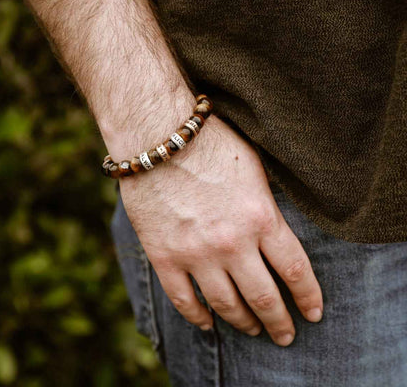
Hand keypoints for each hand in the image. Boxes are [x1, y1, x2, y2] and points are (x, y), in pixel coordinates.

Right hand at [119, 114, 322, 346]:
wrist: (157, 135)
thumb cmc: (210, 143)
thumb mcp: (254, 169)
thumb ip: (269, 206)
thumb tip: (278, 234)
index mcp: (260, 217)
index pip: (295, 271)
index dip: (308, 298)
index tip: (313, 314)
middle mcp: (231, 243)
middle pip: (264, 297)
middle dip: (280, 322)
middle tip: (285, 335)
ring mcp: (195, 253)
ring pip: (226, 305)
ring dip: (244, 323)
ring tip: (253, 330)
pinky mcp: (164, 256)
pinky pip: (183, 300)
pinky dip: (198, 317)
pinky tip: (208, 324)